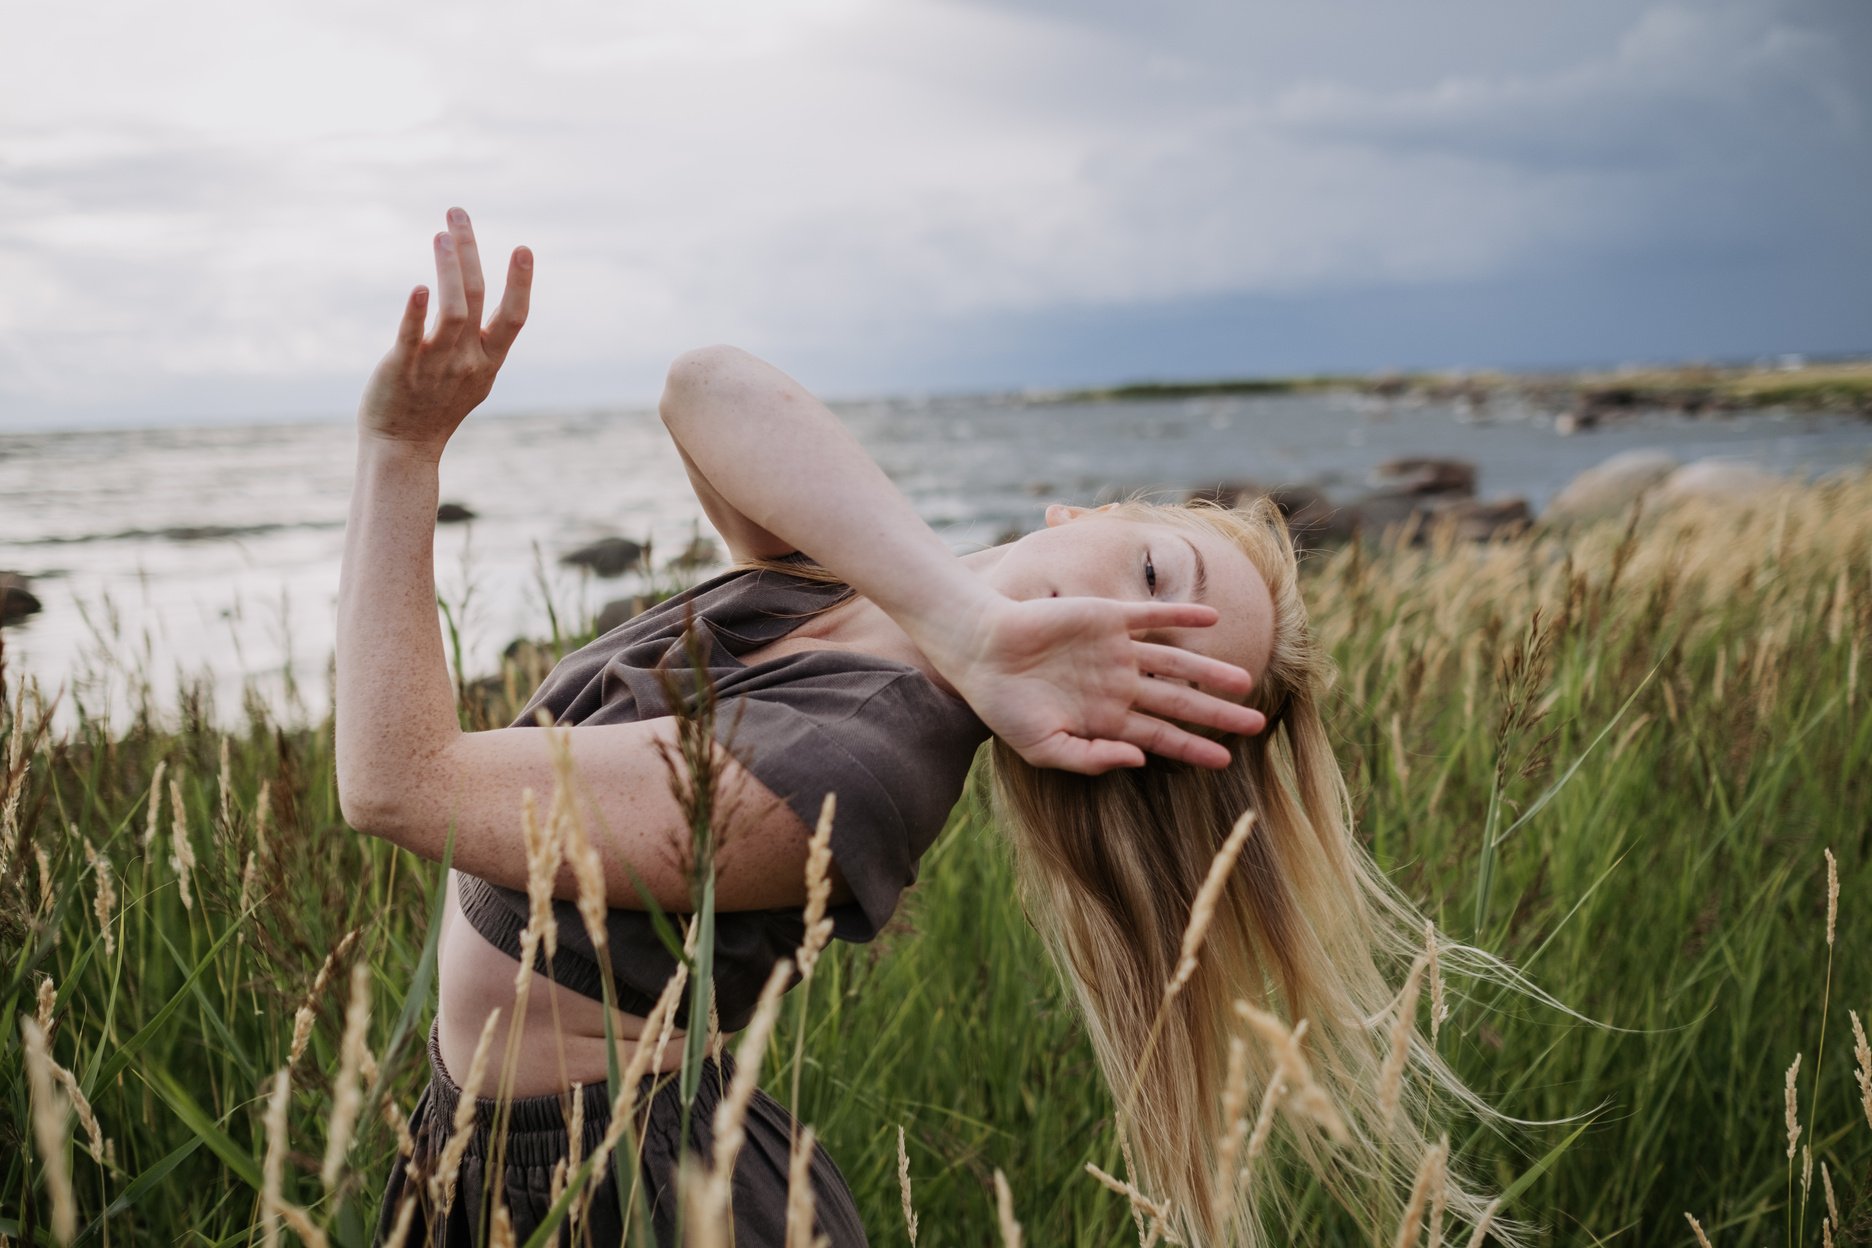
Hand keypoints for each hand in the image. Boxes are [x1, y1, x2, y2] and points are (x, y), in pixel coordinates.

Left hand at [357, 207, 531, 458]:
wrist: (404, 446)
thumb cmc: (437, 408)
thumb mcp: (472, 377)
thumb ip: (480, 341)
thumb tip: (476, 300)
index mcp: (489, 361)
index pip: (513, 317)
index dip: (520, 283)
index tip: (522, 248)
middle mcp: (468, 360)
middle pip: (475, 298)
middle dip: (469, 252)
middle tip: (457, 212)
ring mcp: (436, 365)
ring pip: (451, 312)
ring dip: (448, 270)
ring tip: (440, 235)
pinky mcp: (402, 368)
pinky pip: (412, 337)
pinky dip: (416, 313)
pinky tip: (419, 288)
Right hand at [931, 594, 1265, 773]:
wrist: (980, 651)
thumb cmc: (1004, 706)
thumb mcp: (1044, 748)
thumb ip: (1091, 759)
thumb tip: (1140, 760)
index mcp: (1106, 719)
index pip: (1161, 737)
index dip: (1193, 749)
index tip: (1226, 761)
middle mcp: (1119, 685)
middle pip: (1179, 702)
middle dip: (1218, 715)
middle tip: (1258, 725)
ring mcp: (1116, 651)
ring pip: (1175, 662)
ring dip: (1209, 671)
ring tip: (1246, 682)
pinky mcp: (1108, 617)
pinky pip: (1153, 616)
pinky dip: (1182, 616)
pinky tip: (1212, 621)